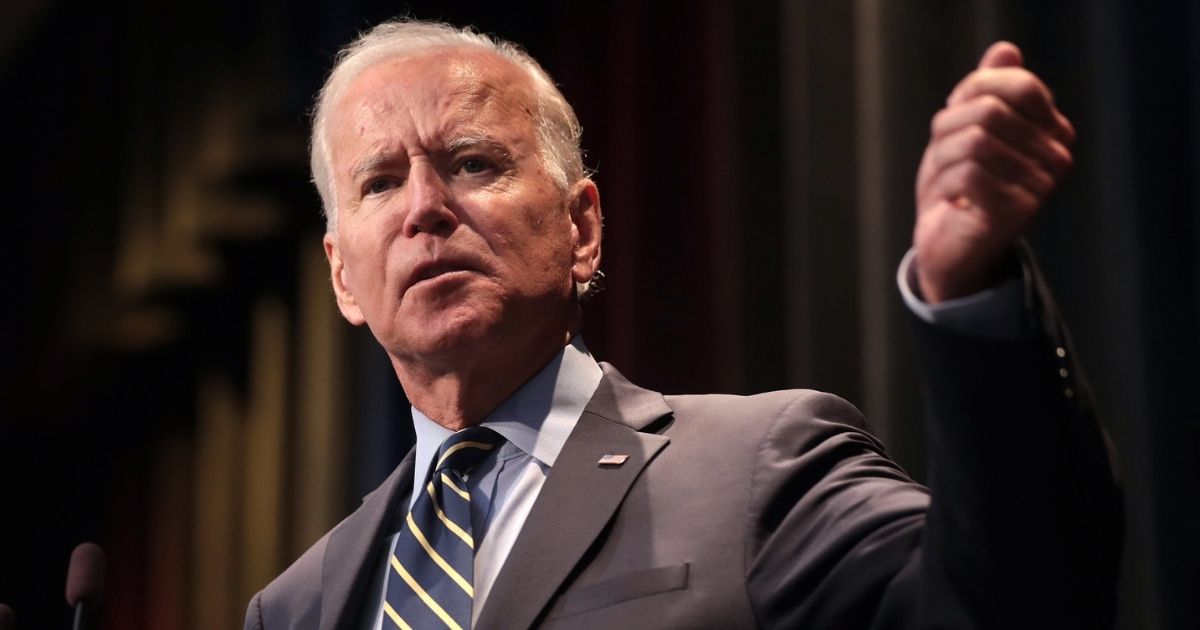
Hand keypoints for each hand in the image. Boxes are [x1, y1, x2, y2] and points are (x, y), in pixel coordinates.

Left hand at [913, 41, 1074, 302]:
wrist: (949, 246)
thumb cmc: (959, 184)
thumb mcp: (966, 128)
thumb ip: (987, 89)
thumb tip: (1005, 50)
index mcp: (1053, 130)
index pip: (1016, 84)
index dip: (970, 94)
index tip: (954, 120)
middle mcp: (1058, 156)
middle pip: (989, 111)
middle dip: (948, 129)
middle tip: (942, 157)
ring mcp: (1043, 185)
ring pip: (975, 142)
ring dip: (942, 159)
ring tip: (945, 181)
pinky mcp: (1019, 212)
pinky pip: (969, 174)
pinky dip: (944, 184)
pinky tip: (950, 200)